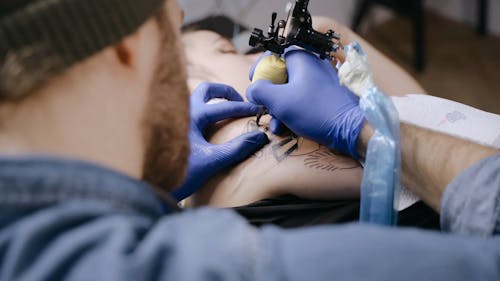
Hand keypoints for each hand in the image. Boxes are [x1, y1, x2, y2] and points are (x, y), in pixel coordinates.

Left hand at [172, 83, 268, 200]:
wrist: (150, 186)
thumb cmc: (179, 174)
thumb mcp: (212, 161)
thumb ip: (237, 148)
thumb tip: (261, 136)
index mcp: (192, 115)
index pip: (224, 106)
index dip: (244, 108)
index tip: (259, 111)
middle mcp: (181, 111)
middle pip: (207, 90)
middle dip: (226, 93)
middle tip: (241, 103)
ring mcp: (173, 117)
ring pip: (196, 98)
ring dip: (213, 100)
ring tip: (226, 110)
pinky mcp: (169, 127)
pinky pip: (189, 110)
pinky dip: (203, 110)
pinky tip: (209, 125)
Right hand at [247, 49, 364, 157]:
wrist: (351, 129)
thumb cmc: (314, 111)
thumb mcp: (279, 101)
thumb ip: (260, 91)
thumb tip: (252, 89)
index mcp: (301, 58)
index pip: (273, 54)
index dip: (260, 69)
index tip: (253, 84)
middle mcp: (313, 64)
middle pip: (281, 75)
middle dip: (269, 96)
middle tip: (263, 110)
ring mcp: (322, 80)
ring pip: (292, 90)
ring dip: (279, 108)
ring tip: (276, 126)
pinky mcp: (328, 95)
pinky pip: (304, 98)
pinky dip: (293, 111)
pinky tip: (288, 127)